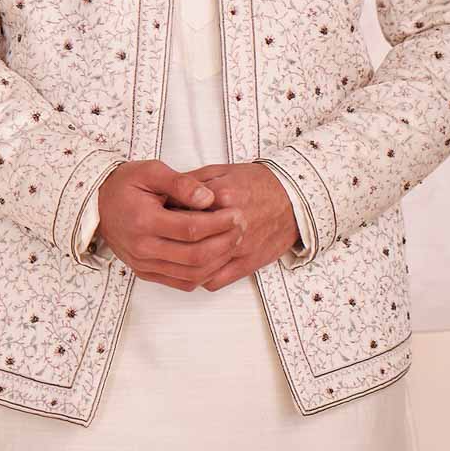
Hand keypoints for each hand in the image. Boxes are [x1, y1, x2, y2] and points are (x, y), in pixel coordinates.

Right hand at [95, 160, 248, 289]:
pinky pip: (182, 282)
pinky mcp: (146, 273)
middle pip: (195, 256)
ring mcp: (144, 264)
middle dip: (224, 243)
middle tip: (240, 228)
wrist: (97, 204)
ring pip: (191, 274)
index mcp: (143, 221)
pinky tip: (216, 257)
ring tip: (232, 241)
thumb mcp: (151, 171)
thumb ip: (181, 183)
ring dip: (218, 261)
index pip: (191, 230)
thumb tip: (209, 198)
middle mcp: (142, 249)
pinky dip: (203, 273)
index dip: (219, 223)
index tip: (236, 213)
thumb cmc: (125, 184)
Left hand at [166, 162, 301, 291]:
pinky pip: (216, 280)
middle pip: (187, 240)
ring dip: (181, 264)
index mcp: (222, 196)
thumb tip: (166, 191)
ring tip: (171, 255)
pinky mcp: (248, 264)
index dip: (163, 213)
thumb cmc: (257, 183)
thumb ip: (193, 181)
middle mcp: (230, 225)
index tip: (155, 214)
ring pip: (199, 266)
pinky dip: (200, 278)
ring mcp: (239, 248)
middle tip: (159, 237)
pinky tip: (191, 269)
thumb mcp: (222, 170)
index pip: (180, 210)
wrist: (293, 199)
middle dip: (169, 240)